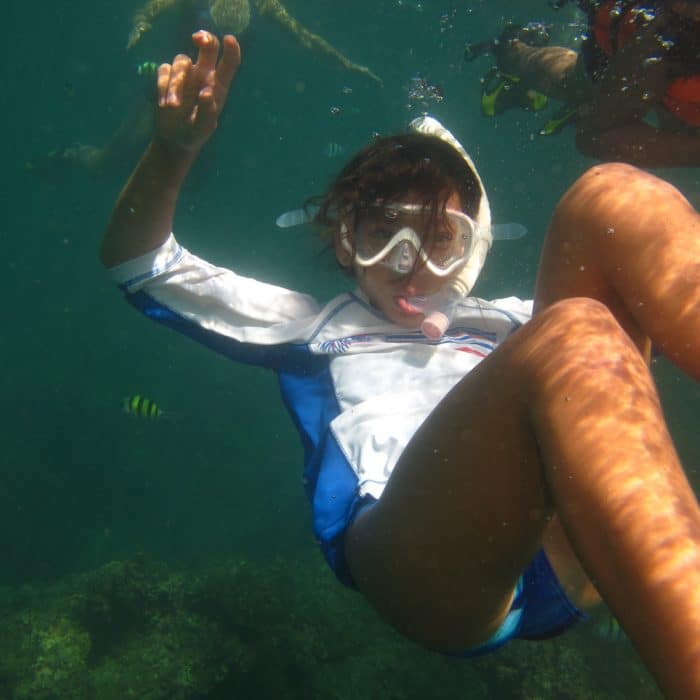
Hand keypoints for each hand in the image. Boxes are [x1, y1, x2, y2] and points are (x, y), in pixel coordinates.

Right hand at [155, 31, 240, 153]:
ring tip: (173, 107)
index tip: (229, 39)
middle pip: (207, 47)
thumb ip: (207, 111)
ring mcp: (185, 74)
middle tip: (198, 39)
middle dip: (205, 39)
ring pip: (181, 61)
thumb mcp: (203, 127)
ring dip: (175, 83)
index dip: (231, 49)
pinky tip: (164, 106)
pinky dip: (162, 87)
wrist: (174, 139)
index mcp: (219, 85)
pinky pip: (164, 70)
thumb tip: (206, 93)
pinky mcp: (167, 77)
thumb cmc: (195, 132)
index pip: (229, 63)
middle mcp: (204, 74)